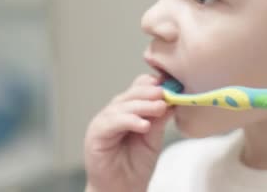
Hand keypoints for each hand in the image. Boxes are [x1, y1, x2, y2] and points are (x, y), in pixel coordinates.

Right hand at [84, 74, 172, 191]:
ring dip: (142, 106)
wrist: (122, 190)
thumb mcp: (153, 139)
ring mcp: (103, 122)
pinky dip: (129, 121)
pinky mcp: (95, 135)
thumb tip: (171, 100)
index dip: (153, 85)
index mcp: (128, 110)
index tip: (170, 85)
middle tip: (165, 95)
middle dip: (149, 93)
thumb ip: (159, 120)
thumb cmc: (135, 166)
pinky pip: (112, 122)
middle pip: (130, 94)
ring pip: (122, 106)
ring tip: (159, 108)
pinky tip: (144, 125)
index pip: (138, 89)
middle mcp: (114, 113)